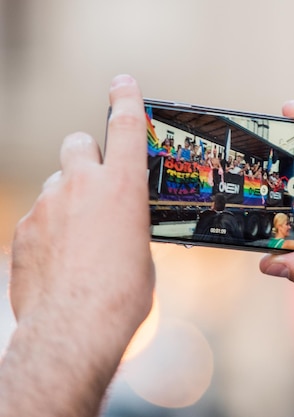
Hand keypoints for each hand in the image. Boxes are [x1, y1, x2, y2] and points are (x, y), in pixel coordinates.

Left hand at [2, 75, 153, 416]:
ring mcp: (46, 205)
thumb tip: (119, 226)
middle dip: (87, 156)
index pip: (126, 126)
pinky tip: (61, 259)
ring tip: (79, 238)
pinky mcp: (22, 230)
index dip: (126, 99)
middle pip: (78, 143)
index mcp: (122, 187)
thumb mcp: (142, 250)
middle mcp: (81, 185)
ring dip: (68, 199)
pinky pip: (38, 216)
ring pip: (56, 183)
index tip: (123, 84)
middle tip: (96, 181)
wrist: (76, 328)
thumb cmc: (120, 295)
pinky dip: (50, 229)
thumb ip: (129, 224)